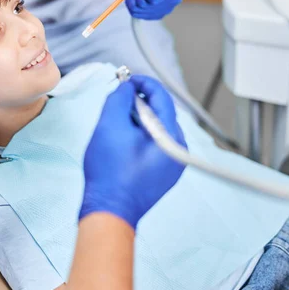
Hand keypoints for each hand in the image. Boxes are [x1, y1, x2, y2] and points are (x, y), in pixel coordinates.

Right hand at [79, 75, 186, 228]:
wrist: (110, 210)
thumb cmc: (109, 172)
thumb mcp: (109, 125)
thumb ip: (120, 98)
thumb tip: (128, 87)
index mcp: (171, 136)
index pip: (161, 96)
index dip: (142, 82)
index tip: (126, 79)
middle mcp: (179, 148)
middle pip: (161, 113)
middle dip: (138, 105)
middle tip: (116, 106)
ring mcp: (175, 163)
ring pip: (158, 129)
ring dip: (138, 122)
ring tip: (117, 129)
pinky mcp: (166, 173)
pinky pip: (157, 145)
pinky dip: (141, 138)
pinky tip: (124, 145)